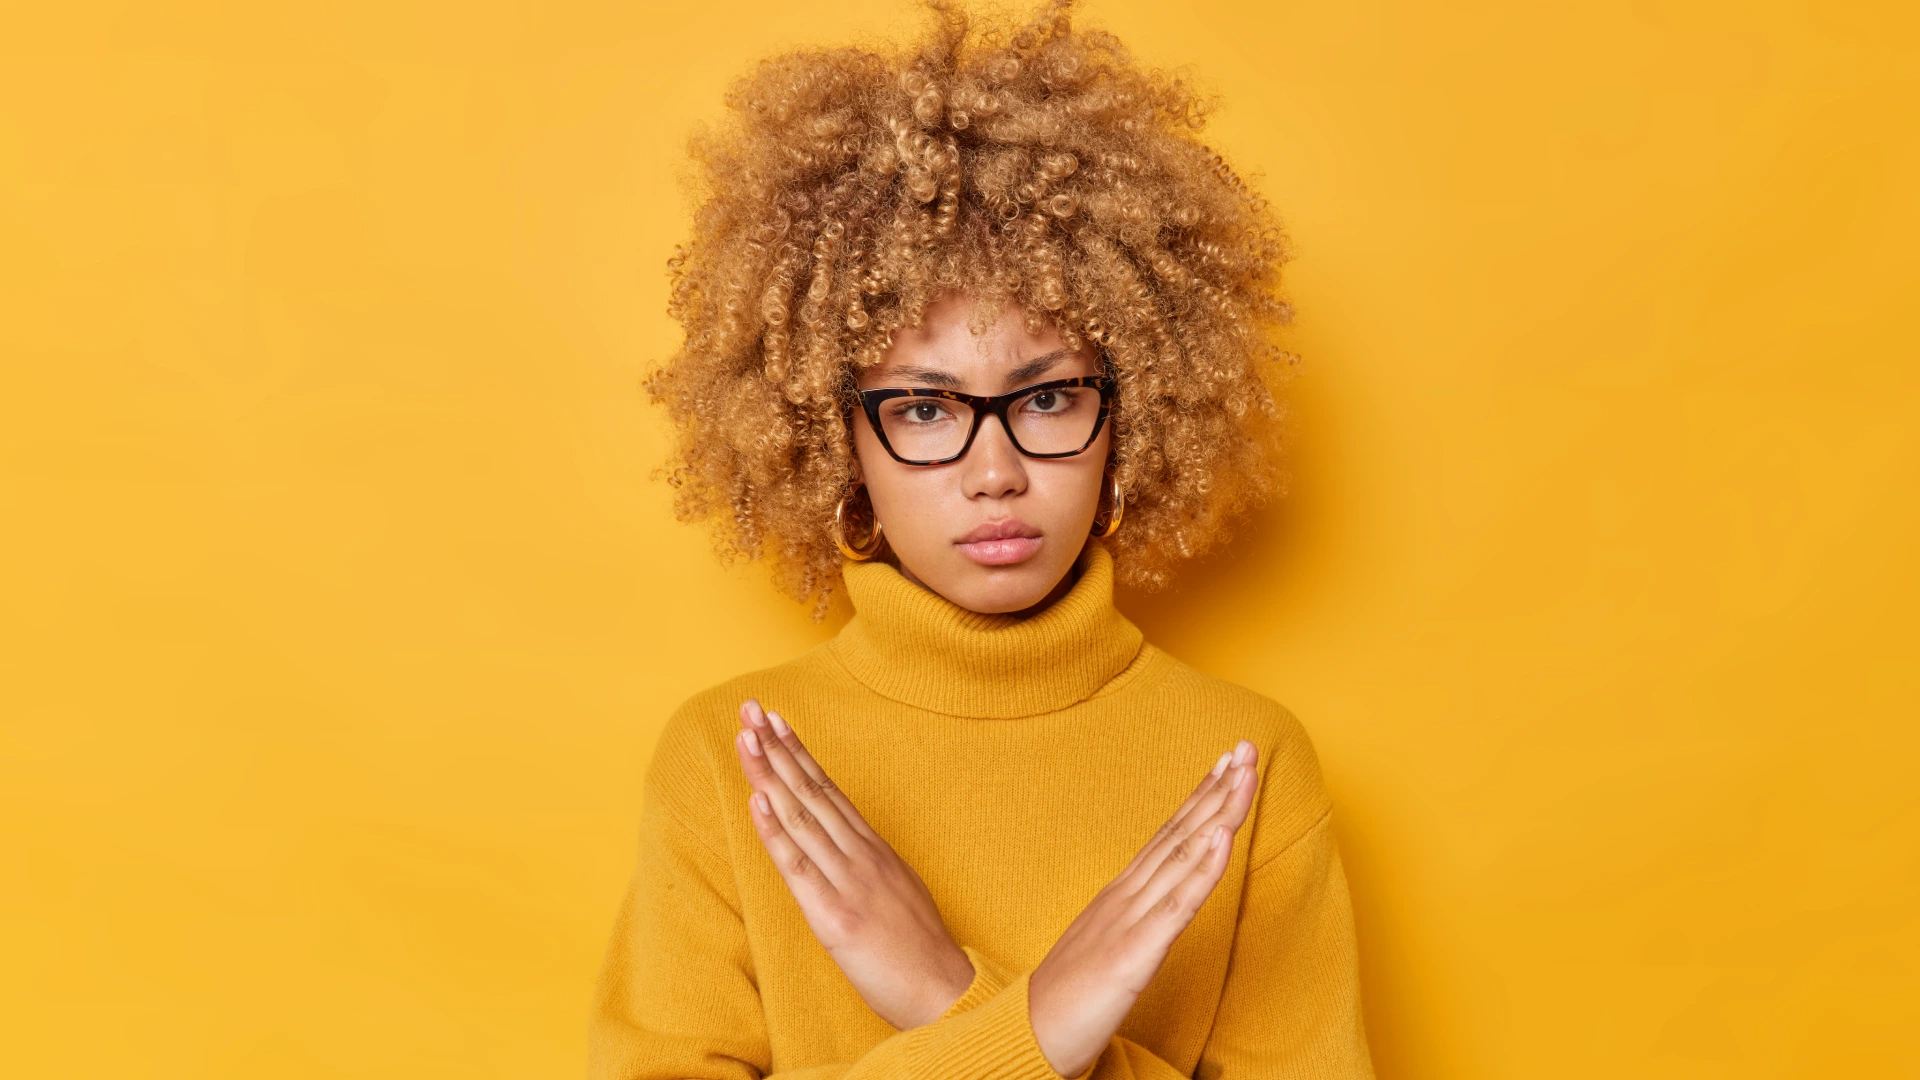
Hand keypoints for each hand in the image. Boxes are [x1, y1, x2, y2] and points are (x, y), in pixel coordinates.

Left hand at [734, 699, 975, 1029]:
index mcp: (874, 850)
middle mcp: (860, 856)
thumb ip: (868, 867)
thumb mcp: (897, 892)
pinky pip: (799, 867)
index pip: (829, 789)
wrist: (946, 992)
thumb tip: (842, 849)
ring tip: (745, 738)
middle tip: (749, 709)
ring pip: (801, 817)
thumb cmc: (920, 951)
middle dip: (776, 748)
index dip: (799, 753)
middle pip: (811, 791)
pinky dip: (775, 830)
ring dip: (769, 774)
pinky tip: (757, 800)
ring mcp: (848, 882)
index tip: (776, 721)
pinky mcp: (834, 915)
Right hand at [1027, 740, 1260, 1077]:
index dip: (1201, 797)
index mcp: (1122, 894)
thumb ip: (1132, 919)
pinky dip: (1202, 869)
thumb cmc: (1068, 997)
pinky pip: (1176, 906)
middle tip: (1246, 748)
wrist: (1029, 1034)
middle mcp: (1127, 896)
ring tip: (1244, 776)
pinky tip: (1221, 838)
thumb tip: (1157, 903)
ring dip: (1218, 812)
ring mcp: (1131, 921)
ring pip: (1183, 856)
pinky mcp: (1135, 953)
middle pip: (1180, 833)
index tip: (1228, 763)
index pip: (1168, 835)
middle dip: (1218, 789)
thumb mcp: (1107, 945)